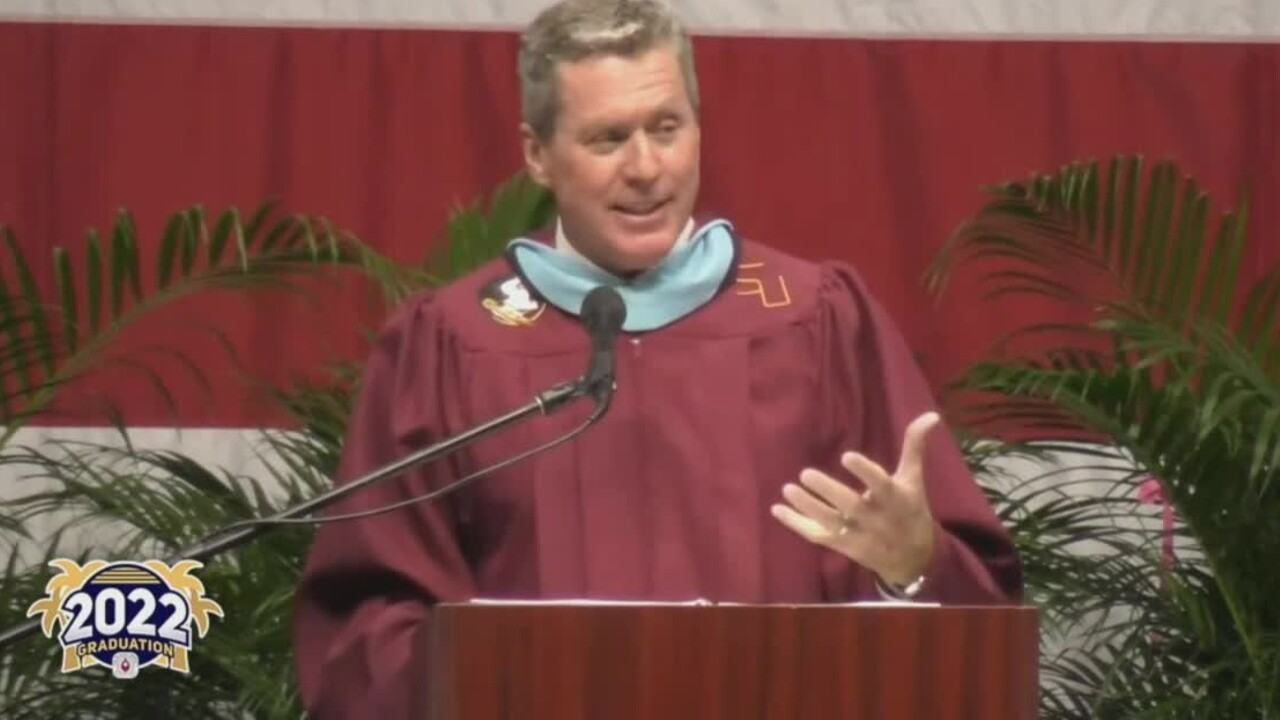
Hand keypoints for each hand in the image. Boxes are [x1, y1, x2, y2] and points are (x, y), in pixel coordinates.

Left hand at [771, 411, 940, 585]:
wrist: (912, 559)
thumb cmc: (910, 509)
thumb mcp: (913, 479)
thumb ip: (914, 446)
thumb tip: (930, 415)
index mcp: (894, 498)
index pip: (880, 484)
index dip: (864, 471)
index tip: (846, 456)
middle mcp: (875, 518)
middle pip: (850, 506)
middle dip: (828, 491)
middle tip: (805, 473)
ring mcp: (857, 534)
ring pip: (830, 523)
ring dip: (807, 507)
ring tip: (788, 489)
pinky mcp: (842, 546)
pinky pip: (817, 536)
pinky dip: (796, 524)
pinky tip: (777, 509)